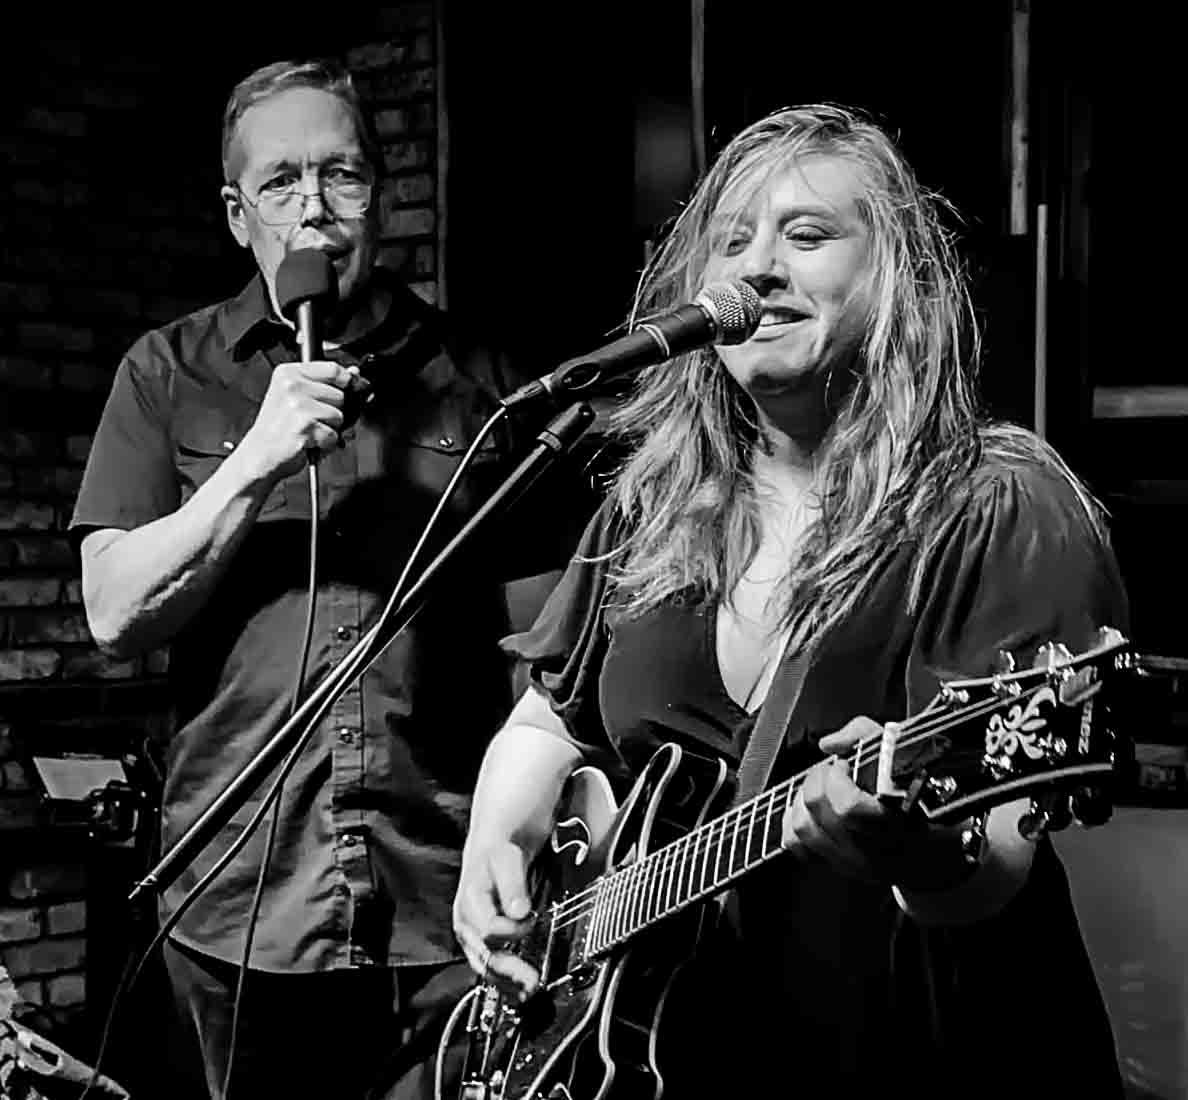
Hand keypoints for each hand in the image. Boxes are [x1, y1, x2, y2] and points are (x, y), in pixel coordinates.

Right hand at [239, 359, 356, 480]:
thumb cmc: (279, 427)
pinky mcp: (304, 426)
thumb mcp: (298, 396)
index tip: (353, 387)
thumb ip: (327, 383)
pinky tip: (308, 441)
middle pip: (340, 395)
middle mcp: (291, 386)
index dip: (348, 380)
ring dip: (329, 429)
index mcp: (288, 373)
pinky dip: (326, 444)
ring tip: (309, 430)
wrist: (260, 453)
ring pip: (338, 416)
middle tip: (313, 419)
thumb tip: (355, 374)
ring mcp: (297, 406)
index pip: (333, 369)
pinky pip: (333, 435)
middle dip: (334, 411)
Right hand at [452, 839, 540, 999]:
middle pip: (484, 954)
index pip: (488, 927)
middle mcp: (468, 921)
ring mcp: (473, 934)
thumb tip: (520, 911)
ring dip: (506, 983)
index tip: (532, 921)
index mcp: (470, 900)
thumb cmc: (499, 848)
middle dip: (508, 971)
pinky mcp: (482, 941)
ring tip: (527, 992)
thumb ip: (513, 885)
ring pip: (485, 966)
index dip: (512, 930)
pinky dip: (504, 982)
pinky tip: (518, 991)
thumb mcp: (507, 857)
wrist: (494, 843)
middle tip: (532, 981)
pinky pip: (489, 966)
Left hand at [781, 716, 916, 883]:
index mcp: (899, 822)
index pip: (849, 807)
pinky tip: (810, 809)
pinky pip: (798, 846)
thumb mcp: (903, 751)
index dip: (837, 777)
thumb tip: (828, 744)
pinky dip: (796, 822)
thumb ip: (862, 735)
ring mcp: (856, 865)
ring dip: (803, 801)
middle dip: (818, 779)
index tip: (846, 764)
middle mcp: (875, 851)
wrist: (942, 844)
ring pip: (802, 830)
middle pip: (819, 811)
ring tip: (822, 788)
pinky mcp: (841, 870)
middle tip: (832, 771)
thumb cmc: (922, 791)